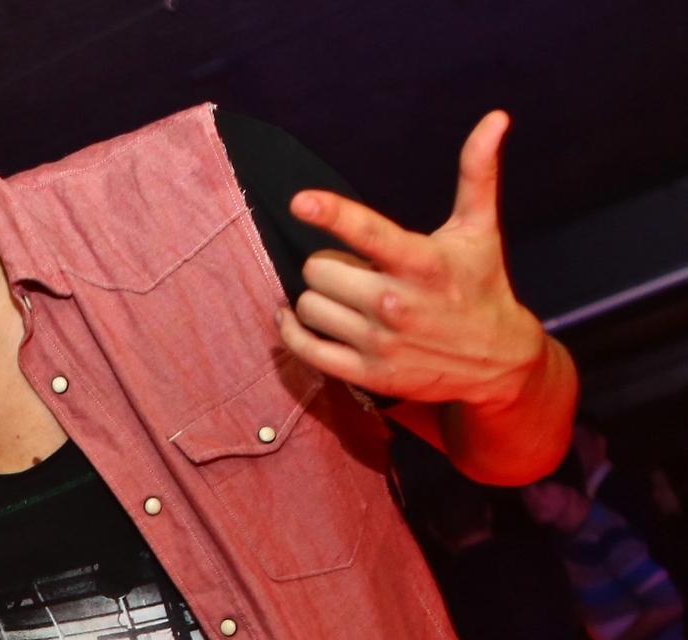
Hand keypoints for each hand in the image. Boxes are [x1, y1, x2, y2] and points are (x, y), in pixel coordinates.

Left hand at [278, 112, 544, 410]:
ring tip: (339, 294)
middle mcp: (395, 304)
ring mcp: (379, 342)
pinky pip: (306, 349)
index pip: (368, 232)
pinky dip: (292, 331)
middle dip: (326, 261)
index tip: (301, 201)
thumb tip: (496, 117)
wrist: (495, 361)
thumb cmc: (482, 285)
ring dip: (315, 296)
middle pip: (320, 269)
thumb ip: (477, 173)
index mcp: (421, 263)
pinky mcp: (366, 374)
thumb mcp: (480, 229)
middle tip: (349, 267)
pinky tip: (294, 317)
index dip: (331, 213)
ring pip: (309, 307)